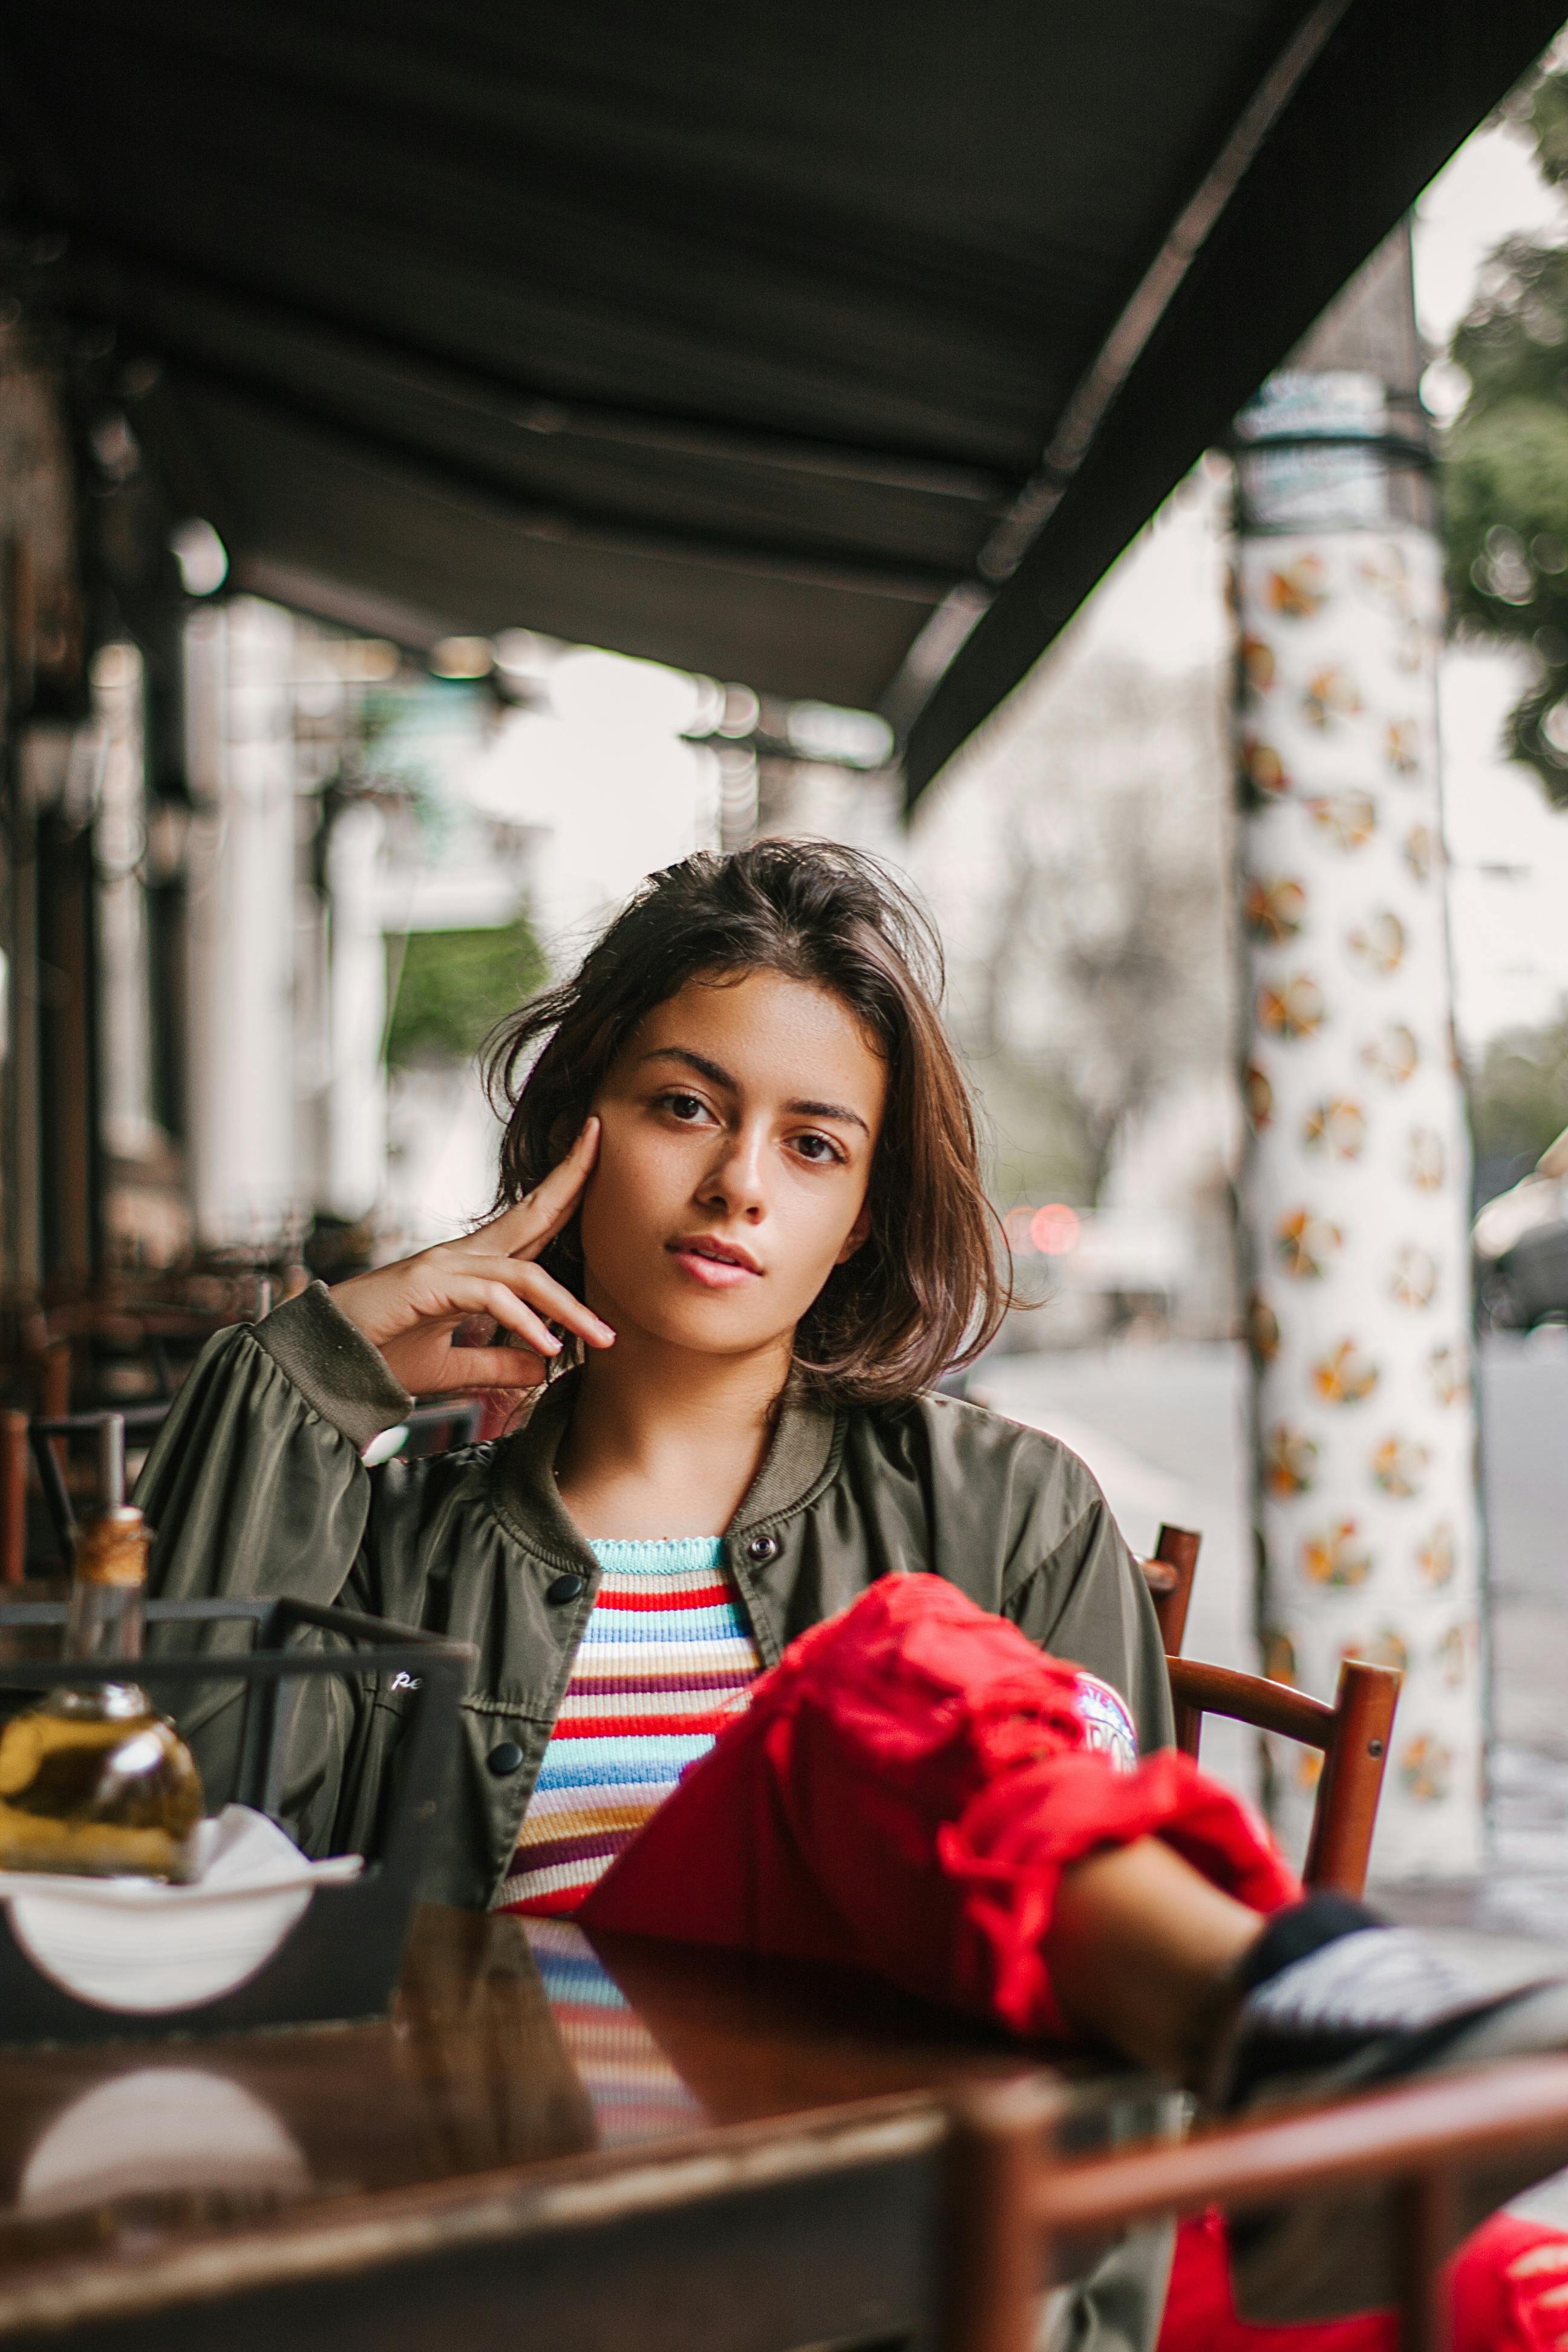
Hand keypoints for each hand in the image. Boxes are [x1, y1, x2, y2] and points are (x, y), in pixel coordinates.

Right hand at [330, 1120, 612, 1395]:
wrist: (321, 1366)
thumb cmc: (378, 1358)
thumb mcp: (451, 1369)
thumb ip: (496, 1364)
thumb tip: (543, 1365)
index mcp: (471, 1267)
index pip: (531, 1223)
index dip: (566, 1191)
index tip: (599, 1160)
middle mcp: (462, 1255)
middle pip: (531, 1212)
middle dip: (573, 1176)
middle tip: (605, 1140)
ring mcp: (443, 1265)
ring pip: (524, 1271)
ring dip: (568, 1306)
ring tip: (603, 1338)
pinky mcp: (427, 1284)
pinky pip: (490, 1296)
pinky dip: (524, 1321)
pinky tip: (547, 1347)